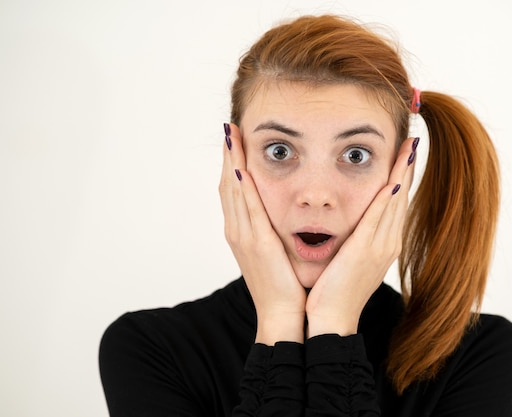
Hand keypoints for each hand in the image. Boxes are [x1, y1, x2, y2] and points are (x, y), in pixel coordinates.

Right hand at [219, 123, 306, 343]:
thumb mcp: (275, 252)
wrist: (283, 314)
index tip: (234, 140)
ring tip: (231, 136)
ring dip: (231, 163)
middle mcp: (238, 231)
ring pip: (233, 192)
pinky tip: (239, 169)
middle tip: (228, 129)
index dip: (231, 164)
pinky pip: (248, 210)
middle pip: (227, 186)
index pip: (233, 191)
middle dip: (228, 156)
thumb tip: (282, 213)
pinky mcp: (257, 244)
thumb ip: (273, 230)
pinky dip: (241, 188)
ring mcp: (244, 237)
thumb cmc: (284, 284)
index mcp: (243, 232)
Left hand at [305, 137, 416, 336]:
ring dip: (402, 173)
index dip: (402, 176)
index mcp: (384, 243)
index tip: (404, 153)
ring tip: (408, 148)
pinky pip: (378, 217)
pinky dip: (387, 197)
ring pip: (395, 202)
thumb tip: (353, 222)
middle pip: (401, 197)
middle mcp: (388, 242)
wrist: (331, 318)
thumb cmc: (335, 289)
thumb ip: (355, 238)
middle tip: (411, 141)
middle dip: (406, 168)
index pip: (395, 202)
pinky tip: (393, 177)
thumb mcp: (349, 258)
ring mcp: (380, 246)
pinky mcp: (366, 250)